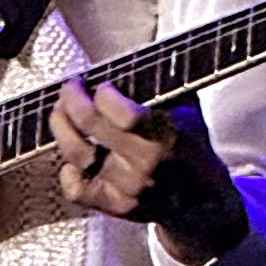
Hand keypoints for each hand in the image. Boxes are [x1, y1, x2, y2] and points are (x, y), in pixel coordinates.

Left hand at [48, 79, 248, 265]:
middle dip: (71, 98)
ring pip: (77, 154)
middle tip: (71, 87)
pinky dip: (67, 172)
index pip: (121, 112)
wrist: (203, 202)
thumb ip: (160, 85)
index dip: (102, 93)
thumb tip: (130, 60)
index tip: (100, 84)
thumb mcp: (187, 110)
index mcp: (165, 134)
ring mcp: (128, 187)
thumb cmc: (191, 148)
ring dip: (61, 127)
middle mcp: (144, 162)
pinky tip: (72, 159)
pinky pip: (77, 190)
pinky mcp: (116, 206)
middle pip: (90, 125)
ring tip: (61, 113)